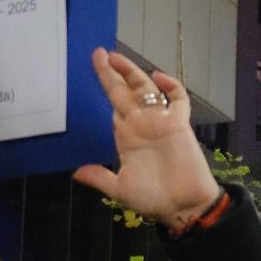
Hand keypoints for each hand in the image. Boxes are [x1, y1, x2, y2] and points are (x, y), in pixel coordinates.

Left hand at [71, 49, 219, 231]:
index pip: (114, 105)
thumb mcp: (120, 189)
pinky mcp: (179, 124)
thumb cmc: (153, 199)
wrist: (183, 206)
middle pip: (125, 91)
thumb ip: (100, 178)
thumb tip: (76, 173)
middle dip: (113, 73)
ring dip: (133, 73)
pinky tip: (159, 78)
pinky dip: (171, 87)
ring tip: (117, 57)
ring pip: (146, 89)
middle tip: (100, 53)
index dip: (105, 87)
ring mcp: (161, 122)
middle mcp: (142, 125)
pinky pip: (178, 99)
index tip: (94, 68)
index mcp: (126, 137)